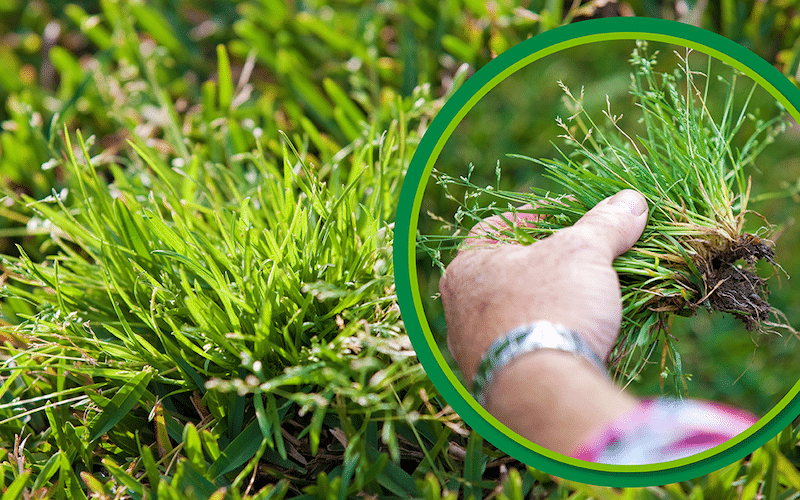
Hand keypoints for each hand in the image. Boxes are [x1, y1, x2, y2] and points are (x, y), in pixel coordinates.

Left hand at [439, 189, 648, 386]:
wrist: (544, 391)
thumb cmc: (552, 306)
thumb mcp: (583, 253)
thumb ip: (605, 225)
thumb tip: (631, 201)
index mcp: (467, 267)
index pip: (497, 226)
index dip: (536, 218)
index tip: (568, 221)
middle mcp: (458, 308)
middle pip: (508, 271)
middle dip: (547, 264)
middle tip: (583, 260)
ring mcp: (473, 349)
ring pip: (516, 312)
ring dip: (551, 303)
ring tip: (589, 298)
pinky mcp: (495, 380)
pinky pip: (524, 348)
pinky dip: (550, 337)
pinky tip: (579, 336)